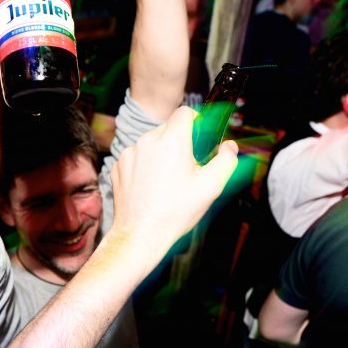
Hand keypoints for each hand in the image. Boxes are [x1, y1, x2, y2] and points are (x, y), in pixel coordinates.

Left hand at [108, 106, 236, 263]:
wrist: (140, 234)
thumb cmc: (175, 212)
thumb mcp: (211, 186)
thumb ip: (227, 160)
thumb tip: (229, 146)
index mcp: (172, 140)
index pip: (185, 113)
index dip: (197, 122)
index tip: (200, 137)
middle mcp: (148, 141)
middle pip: (168, 129)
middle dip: (180, 143)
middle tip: (187, 168)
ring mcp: (129, 153)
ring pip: (151, 144)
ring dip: (161, 155)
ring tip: (167, 182)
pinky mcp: (118, 167)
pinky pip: (136, 158)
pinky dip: (144, 167)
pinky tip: (150, 187)